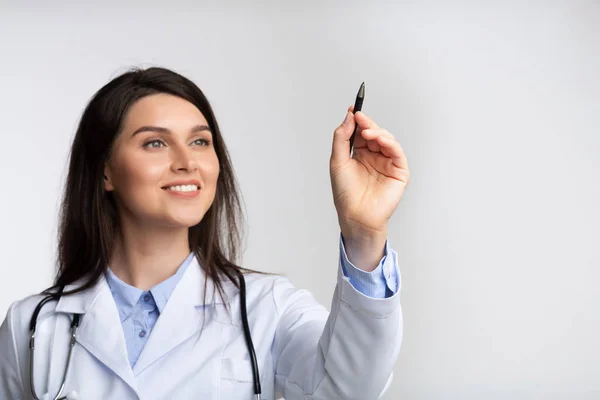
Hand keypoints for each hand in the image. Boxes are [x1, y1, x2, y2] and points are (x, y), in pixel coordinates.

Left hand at [330, 107, 409, 269]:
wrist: (356, 215)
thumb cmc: (346, 193)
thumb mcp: (338, 161)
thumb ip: (342, 138)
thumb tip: (348, 116)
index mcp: (360, 154)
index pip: (361, 132)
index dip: (358, 120)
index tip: (353, 109)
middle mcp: (374, 157)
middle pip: (375, 133)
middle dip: (367, 124)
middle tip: (360, 117)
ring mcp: (387, 163)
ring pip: (387, 140)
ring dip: (378, 132)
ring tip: (368, 131)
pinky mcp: (399, 171)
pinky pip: (397, 153)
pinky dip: (390, 143)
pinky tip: (380, 139)